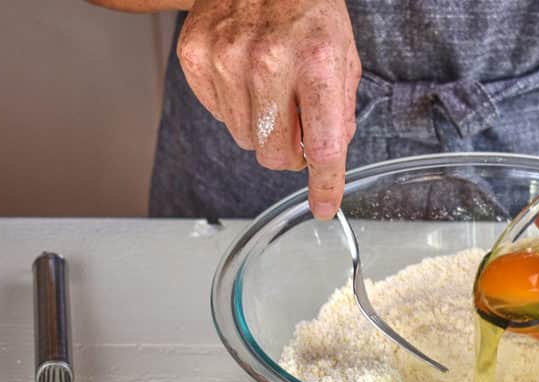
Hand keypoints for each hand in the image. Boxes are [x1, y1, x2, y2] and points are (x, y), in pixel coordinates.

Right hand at [177, 0, 360, 218]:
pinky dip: (234, 107)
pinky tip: (245, 77)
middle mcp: (269, 62)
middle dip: (288, 152)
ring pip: (244, 139)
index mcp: (317, 63)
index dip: (325, 184)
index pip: (322, 146)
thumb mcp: (343, 55)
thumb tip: (327, 158)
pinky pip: (218, 115)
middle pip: (274, 154)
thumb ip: (339, 112)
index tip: (324, 205)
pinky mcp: (196, 56)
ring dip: (260, 127)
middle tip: (295, 124)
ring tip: (270, 89)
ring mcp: (226, 58)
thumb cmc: (306, 8)